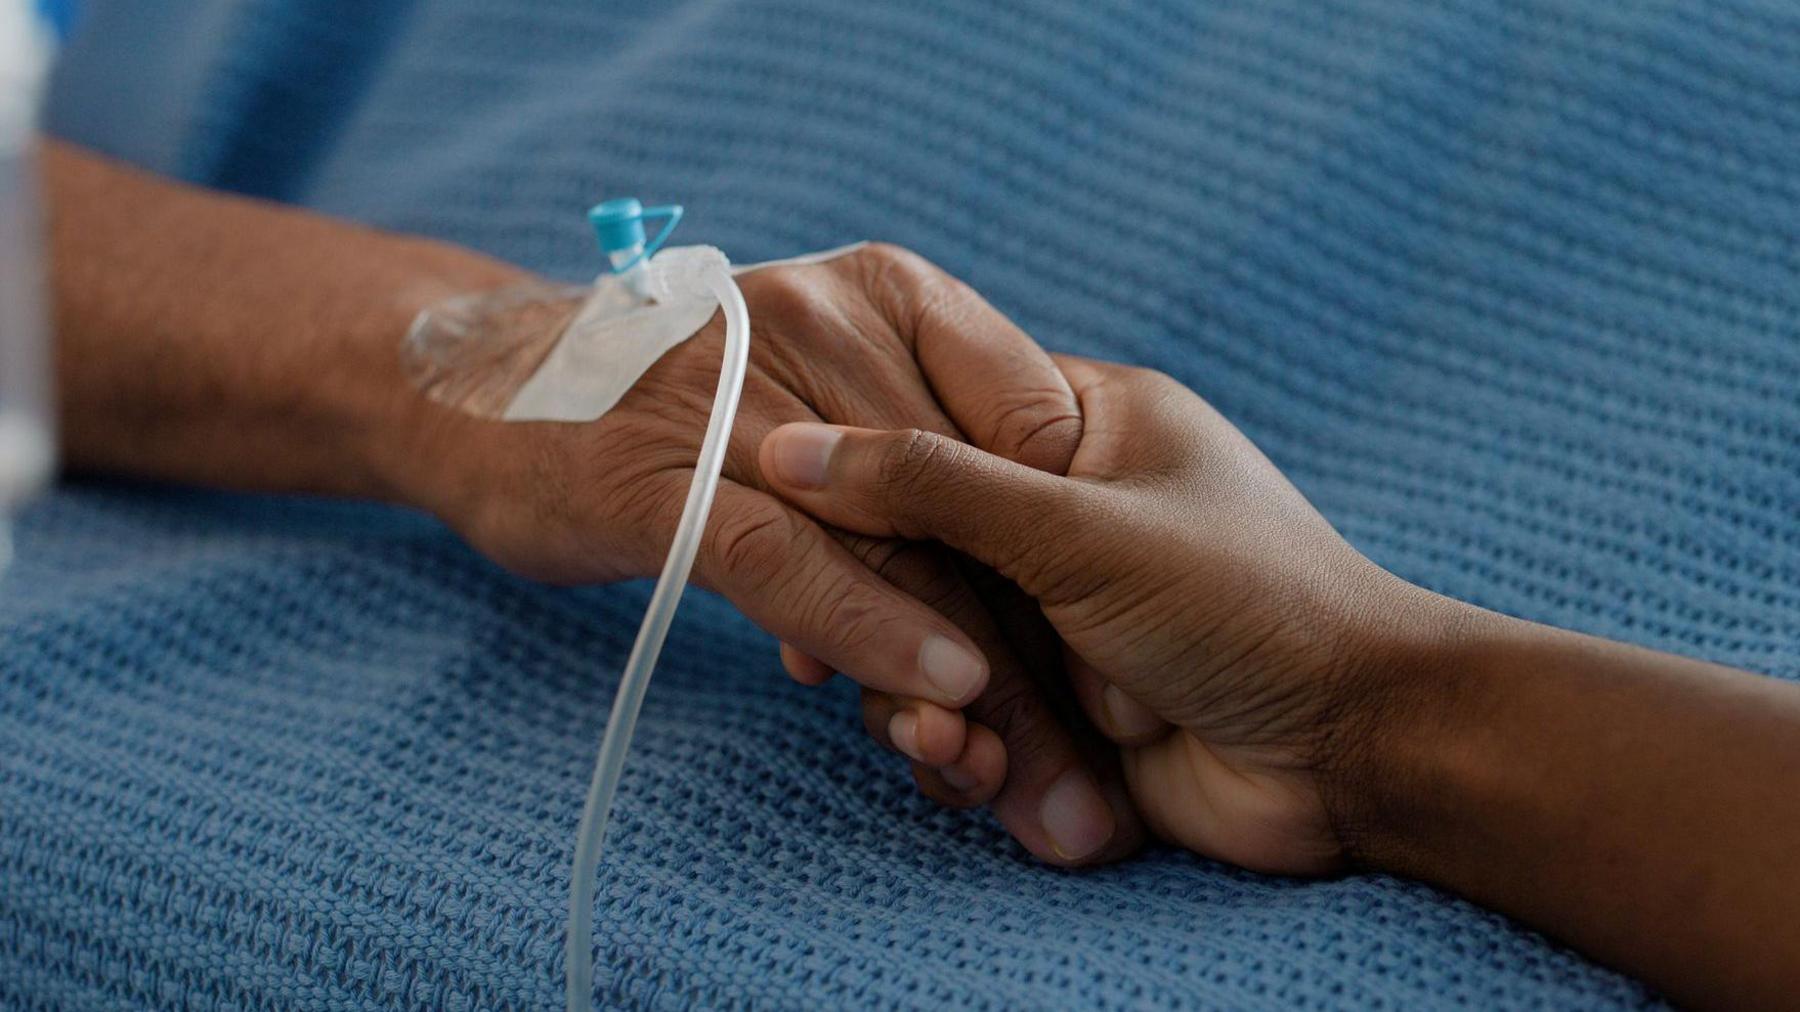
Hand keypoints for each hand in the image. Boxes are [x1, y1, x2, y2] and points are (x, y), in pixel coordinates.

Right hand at [47, 142, 1139, 863]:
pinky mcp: (663, 477)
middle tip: (1087, 764)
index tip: (1096, 648)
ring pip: (892, 547)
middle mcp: (830, 321)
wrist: (499, 391)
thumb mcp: (828, 398)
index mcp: (892, 293)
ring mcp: (743, 394)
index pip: (1025, 419)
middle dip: (1033, 647)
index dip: (1069, 542)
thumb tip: (1030, 567)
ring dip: (971, 673)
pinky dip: (868, 629)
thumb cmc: (691, 406)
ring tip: (1030, 777)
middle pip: (967, 506)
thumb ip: (927, 456)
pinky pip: (789, 562)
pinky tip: (936, 693)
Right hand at [759, 354, 1441, 872]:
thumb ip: (932, 487)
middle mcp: (1060, 518)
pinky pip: (964, 722)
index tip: (795, 515)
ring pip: (927, 649)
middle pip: (914, 551)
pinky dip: (965, 758)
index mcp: (1080, 429)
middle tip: (861, 669)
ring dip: (928, 710)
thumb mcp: (1079, 528)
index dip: (859, 473)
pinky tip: (993, 782)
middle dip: (892, 625)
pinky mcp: (1057, 708)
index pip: (931, 420)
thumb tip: (790, 449)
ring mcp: (1056, 618)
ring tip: (965, 752)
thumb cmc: (1246, 604)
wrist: (1355, 755)